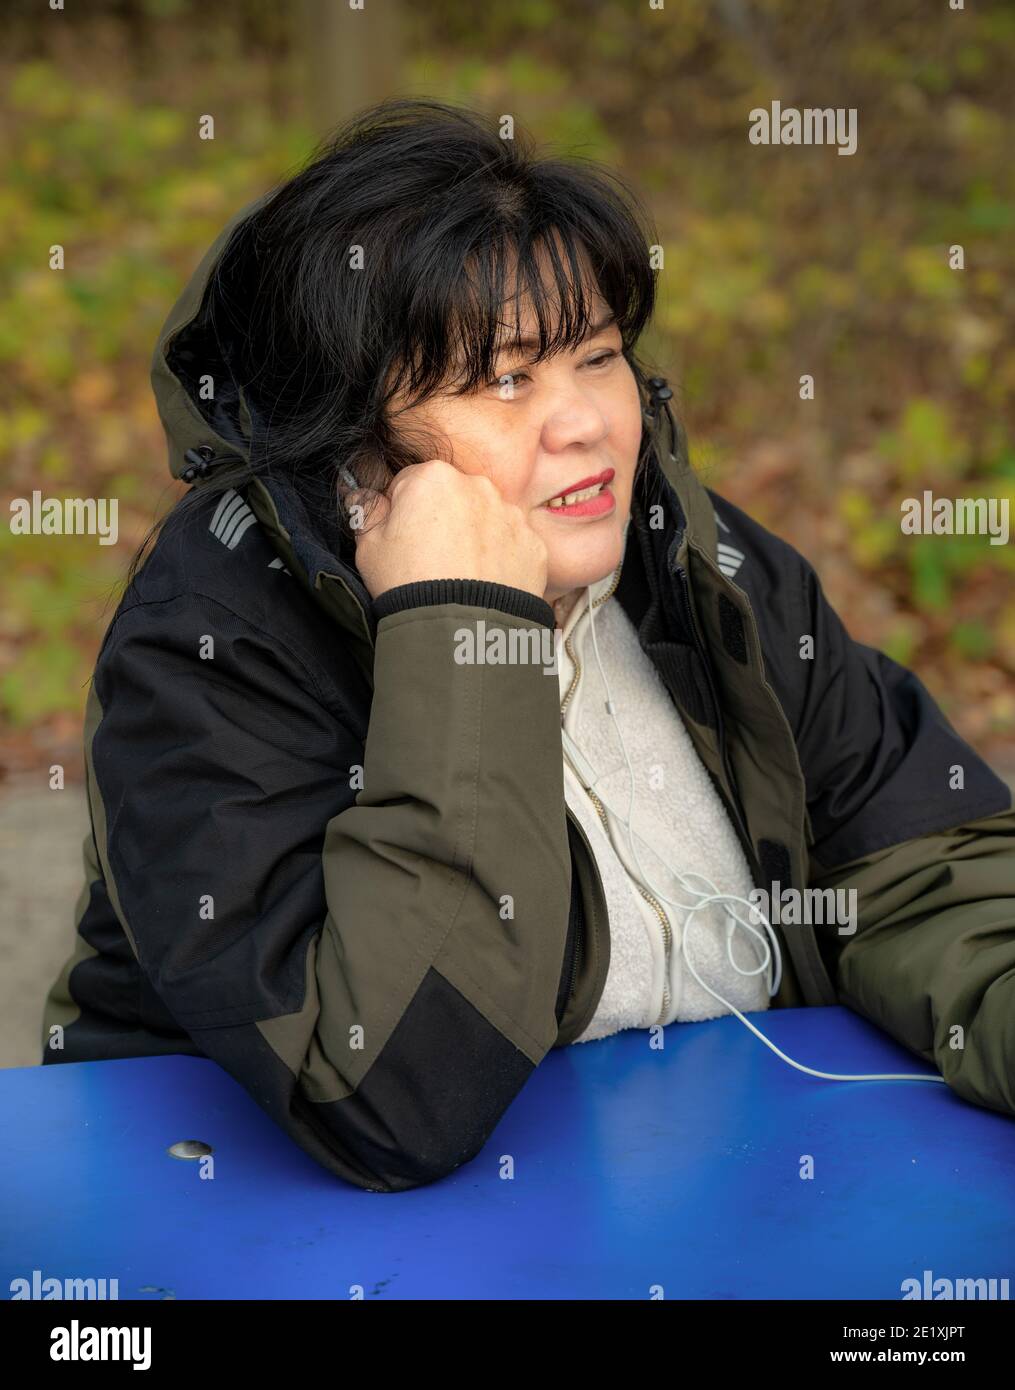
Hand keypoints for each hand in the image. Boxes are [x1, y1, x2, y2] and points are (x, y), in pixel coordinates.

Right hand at [349, 458, 548, 601]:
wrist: (460, 630)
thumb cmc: (408, 585)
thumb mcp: (368, 548)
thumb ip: (366, 511)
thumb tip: (363, 496)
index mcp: (433, 477)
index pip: (411, 483)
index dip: (403, 512)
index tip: (403, 539)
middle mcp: (478, 486)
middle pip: (453, 497)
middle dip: (443, 520)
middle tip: (431, 560)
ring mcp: (510, 515)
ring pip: (486, 519)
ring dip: (474, 538)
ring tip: (459, 576)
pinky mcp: (533, 545)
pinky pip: (512, 545)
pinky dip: (501, 560)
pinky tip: (484, 583)